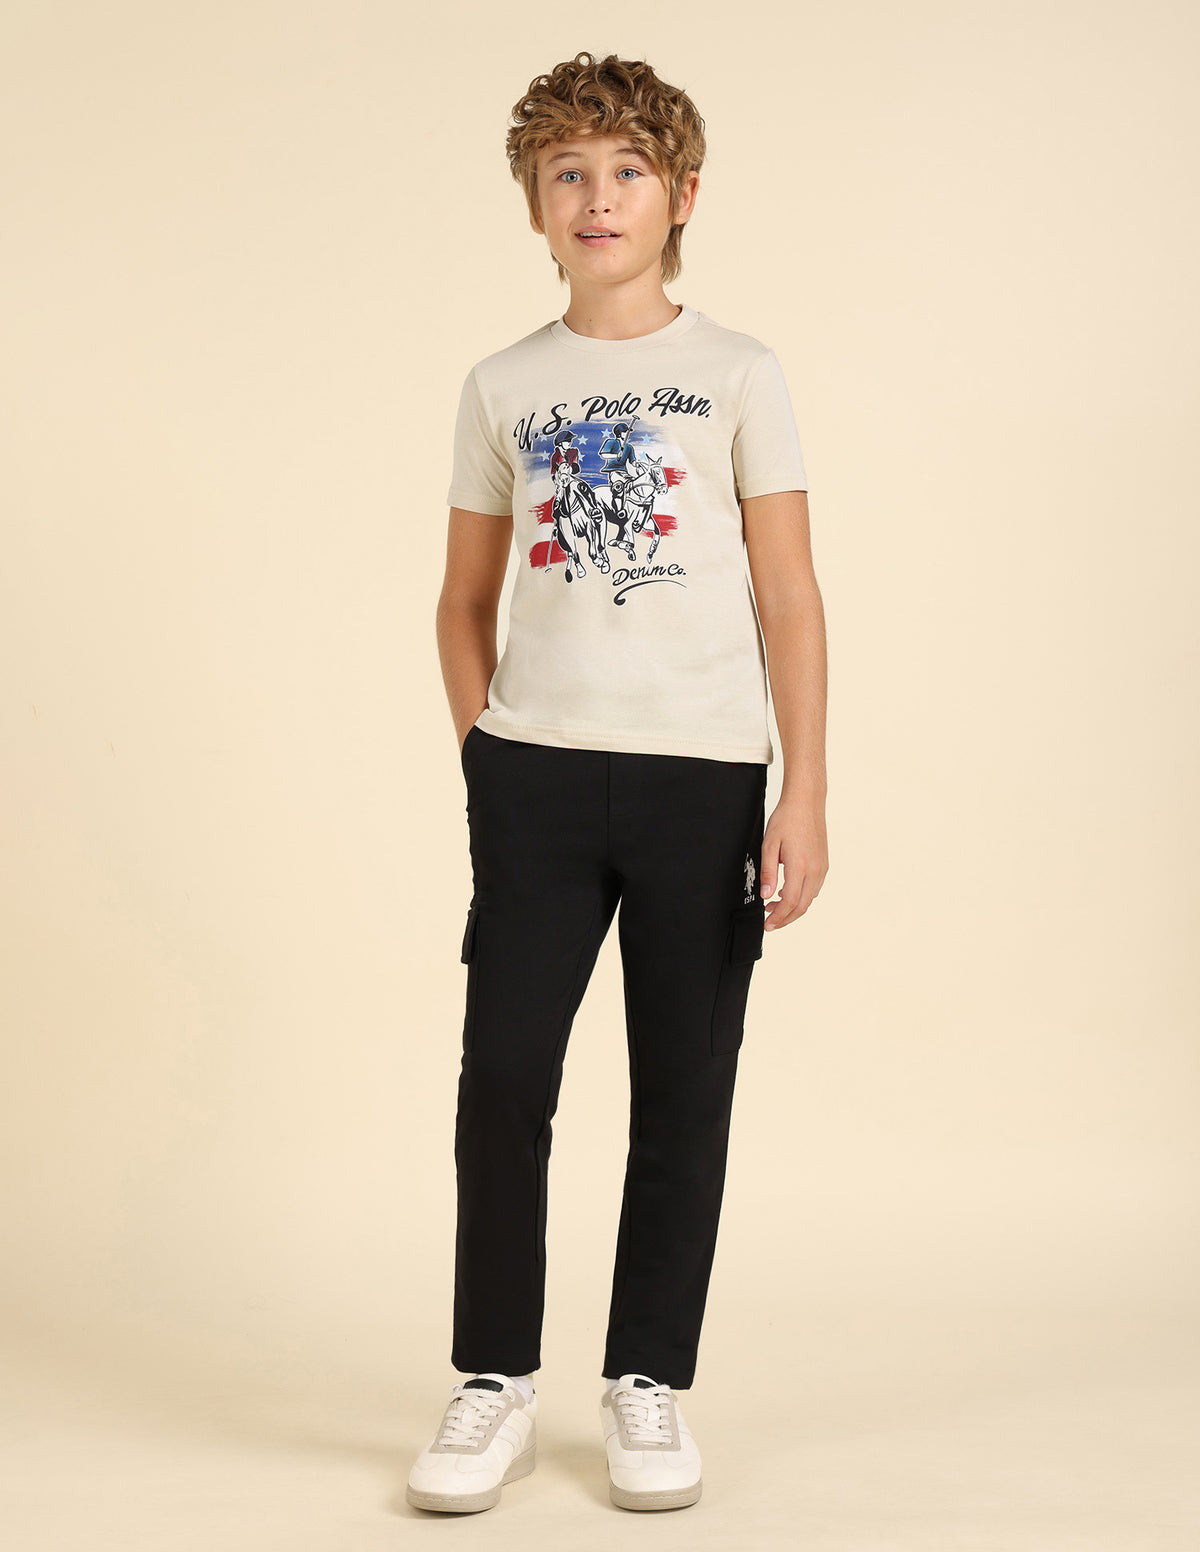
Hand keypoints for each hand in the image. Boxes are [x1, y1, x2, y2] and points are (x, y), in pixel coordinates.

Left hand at [760, 791, 827, 930]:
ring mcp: (822, 868)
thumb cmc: (786, 820)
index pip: (789, 902)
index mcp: (800, 866)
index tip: (767, 924)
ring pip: (809, 899)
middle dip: (785, 918)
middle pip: (801, 906)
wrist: (806, 803)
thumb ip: (767, 872)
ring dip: (792, 909)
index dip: (778, 916)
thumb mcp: (769, 845)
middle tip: (770, 923)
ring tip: (774, 907)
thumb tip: (765, 895)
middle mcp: (815, 870)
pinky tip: (788, 894)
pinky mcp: (824, 864)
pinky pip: (814, 889)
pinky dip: (801, 898)